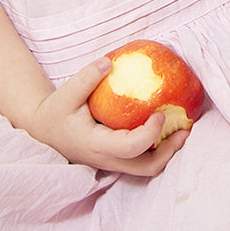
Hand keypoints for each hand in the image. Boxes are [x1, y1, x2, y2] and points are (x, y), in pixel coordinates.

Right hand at [24, 57, 189, 174]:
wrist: (43, 132)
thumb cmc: (55, 113)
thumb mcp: (65, 95)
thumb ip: (85, 79)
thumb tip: (108, 63)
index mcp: (96, 145)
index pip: (129, 148)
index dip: (149, 133)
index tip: (161, 113)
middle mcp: (107, 159)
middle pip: (146, 167)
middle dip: (170, 150)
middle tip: (186, 127)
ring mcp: (112, 162)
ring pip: (146, 167)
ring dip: (167, 151)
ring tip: (183, 128)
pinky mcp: (116, 158)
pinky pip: (141, 159)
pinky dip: (157, 147)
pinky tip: (166, 126)